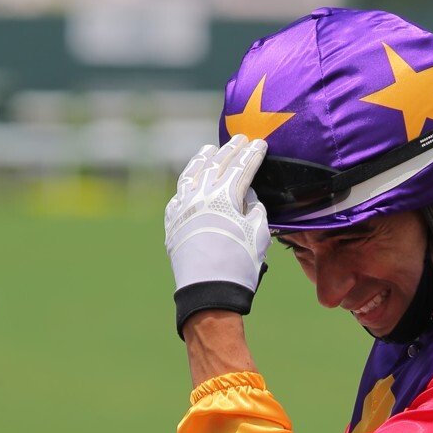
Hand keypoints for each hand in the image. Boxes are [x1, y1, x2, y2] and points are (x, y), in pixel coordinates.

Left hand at [165, 135, 269, 333]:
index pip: (242, 168)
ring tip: (210, 151)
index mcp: (225, 197)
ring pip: (191, 174)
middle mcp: (201, 196)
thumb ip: (255, 209)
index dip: (253, 155)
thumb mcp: (259, 235)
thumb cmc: (239, 266)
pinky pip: (178, 195)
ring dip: (202, 159)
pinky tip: (190, 181)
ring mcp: (183, 207)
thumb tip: (247, 197)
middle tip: (240, 139)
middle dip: (231, 150)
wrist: (209, 293)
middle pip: (217, 165)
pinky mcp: (172, 223)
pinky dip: (186, 184)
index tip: (260, 144)